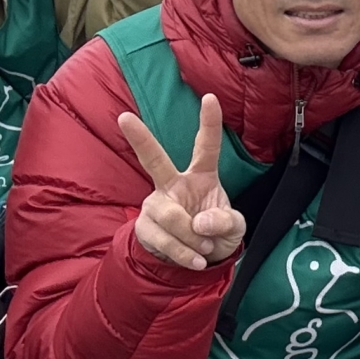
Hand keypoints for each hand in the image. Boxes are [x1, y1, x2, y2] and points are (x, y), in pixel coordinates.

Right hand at [118, 94, 245, 268]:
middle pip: (155, 159)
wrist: (197, 260)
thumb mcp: (234, 228)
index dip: (209, 123)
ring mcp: (156, 204)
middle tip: (125, 117)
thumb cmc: (216, 232)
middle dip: (140, 138)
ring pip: (171, 216)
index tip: (211, 98)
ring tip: (204, 247)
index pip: (206, 147)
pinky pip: (164, 239)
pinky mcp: (144, 226)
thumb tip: (200, 222)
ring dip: (193, 238)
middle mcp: (173, 184)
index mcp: (201, 175)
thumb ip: (225, 222)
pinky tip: (195, 259)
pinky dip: (185, 253)